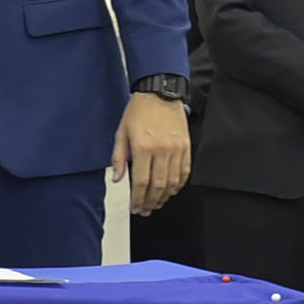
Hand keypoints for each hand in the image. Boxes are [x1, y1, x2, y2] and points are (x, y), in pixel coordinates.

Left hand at [113, 93, 190, 215]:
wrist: (159, 93)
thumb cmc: (139, 110)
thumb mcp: (121, 133)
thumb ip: (119, 158)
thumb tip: (118, 178)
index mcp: (143, 147)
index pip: (141, 182)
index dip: (138, 199)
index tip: (135, 207)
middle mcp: (161, 150)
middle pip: (158, 186)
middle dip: (151, 202)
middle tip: (145, 210)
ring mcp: (176, 149)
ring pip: (173, 181)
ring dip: (164, 196)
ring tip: (157, 203)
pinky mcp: (186, 146)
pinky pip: (185, 171)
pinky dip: (179, 184)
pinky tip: (172, 190)